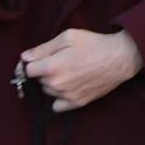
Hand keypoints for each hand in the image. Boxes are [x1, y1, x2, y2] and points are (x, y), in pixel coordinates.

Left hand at [20, 28, 142, 111]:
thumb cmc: (94, 44)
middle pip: (39, 80)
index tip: (44, 57)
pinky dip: (59, 98)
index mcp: (51, 68)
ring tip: (70, 71)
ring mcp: (67, 96)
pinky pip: (57, 107)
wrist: (120, 58)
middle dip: (46, 71)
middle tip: (63, 61)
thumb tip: (24, 57)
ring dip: (53, 83)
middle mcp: (57, 85)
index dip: (35, 61)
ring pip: (48, 91)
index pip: (28, 69)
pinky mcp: (77, 103)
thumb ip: (43, 48)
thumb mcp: (68, 37)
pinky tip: (69, 87)